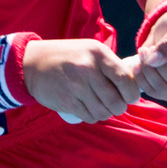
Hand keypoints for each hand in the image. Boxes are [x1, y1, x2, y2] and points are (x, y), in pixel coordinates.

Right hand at [22, 39, 139, 123]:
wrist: (33, 63)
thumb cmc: (68, 56)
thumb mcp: (91, 50)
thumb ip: (111, 65)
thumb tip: (133, 87)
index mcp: (98, 54)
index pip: (125, 78)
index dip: (132, 93)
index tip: (130, 97)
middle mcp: (88, 69)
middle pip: (116, 101)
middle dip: (119, 107)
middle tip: (116, 104)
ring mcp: (76, 86)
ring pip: (103, 112)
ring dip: (106, 113)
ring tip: (102, 106)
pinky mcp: (66, 101)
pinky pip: (89, 117)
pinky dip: (93, 116)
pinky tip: (90, 109)